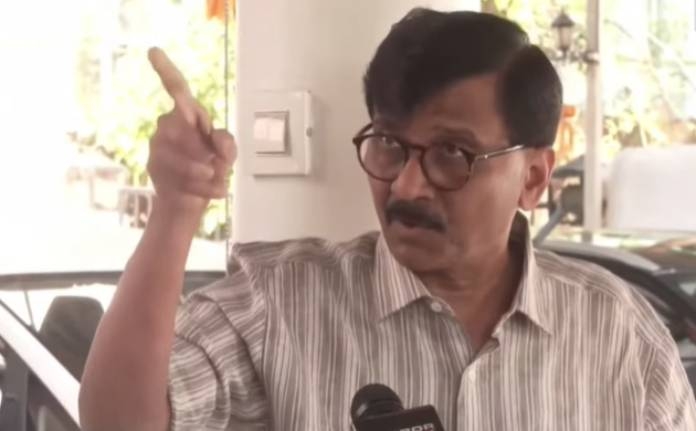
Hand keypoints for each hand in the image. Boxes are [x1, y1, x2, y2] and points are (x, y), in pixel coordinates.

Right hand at [146, 47, 235, 221]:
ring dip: (204, 171)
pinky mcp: (153, 167)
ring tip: (219, 179)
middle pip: (182, 126)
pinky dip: (204, 187)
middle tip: (220, 164)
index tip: (153, 51)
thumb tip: (214, 139)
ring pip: (179, 156)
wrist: (192, 202)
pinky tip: (218, 192)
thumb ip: (226, 143)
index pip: (176, 88)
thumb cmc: (211, 169)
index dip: (166, 70)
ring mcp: (157, 146)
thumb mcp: (227, 155)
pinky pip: (179, 176)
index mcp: (187, 116)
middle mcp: (168, 126)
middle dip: (205, 148)